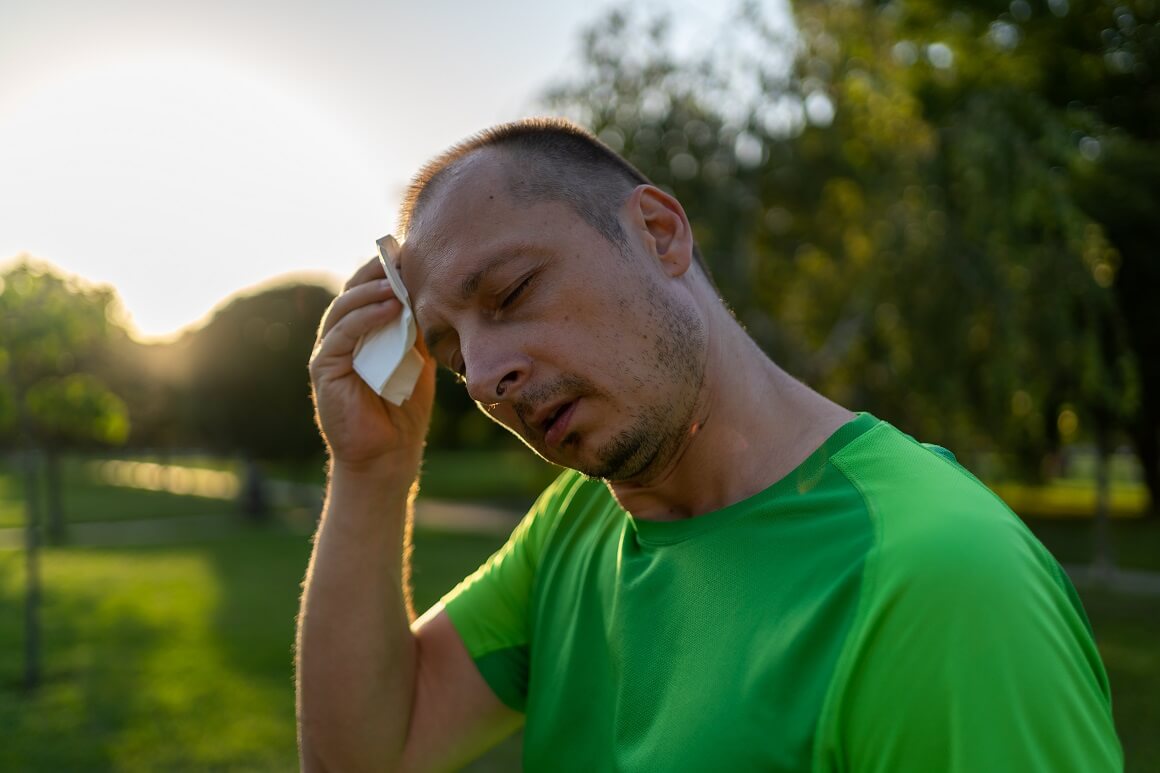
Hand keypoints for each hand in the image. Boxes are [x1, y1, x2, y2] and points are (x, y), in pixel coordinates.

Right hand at [309, 255, 435, 476]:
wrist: (389, 453)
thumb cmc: (403, 407)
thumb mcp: (417, 358)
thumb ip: (417, 328)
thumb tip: (434, 293)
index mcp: (360, 332)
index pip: (368, 290)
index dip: (386, 270)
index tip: (411, 252)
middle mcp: (340, 337)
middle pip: (353, 291)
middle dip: (377, 271)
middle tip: (402, 255)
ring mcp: (329, 352)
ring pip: (344, 308)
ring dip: (371, 291)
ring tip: (398, 281)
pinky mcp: (323, 369)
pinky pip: (342, 334)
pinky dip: (365, 318)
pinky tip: (390, 308)